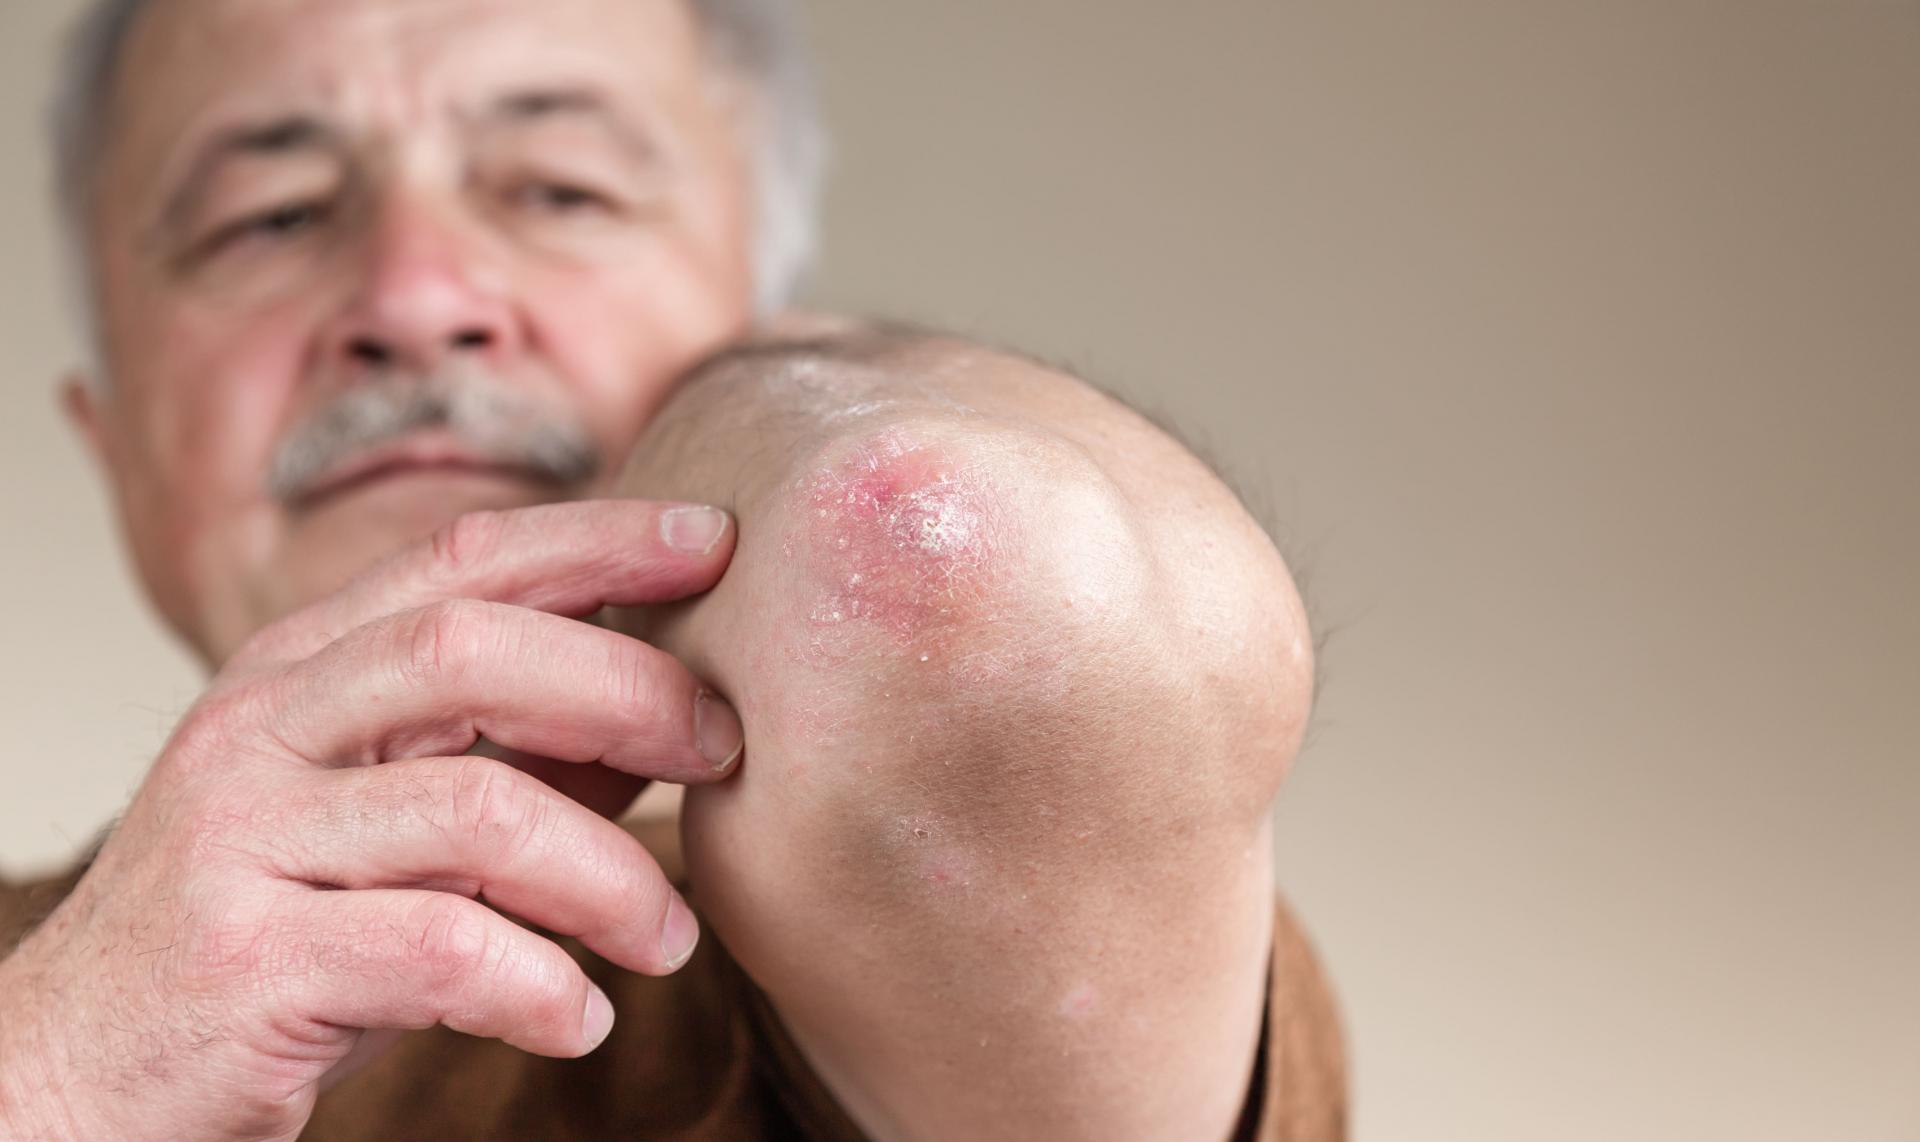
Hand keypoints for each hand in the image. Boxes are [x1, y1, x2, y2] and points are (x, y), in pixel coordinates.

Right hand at [0, 501, 743, 1141]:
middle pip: (472, 650)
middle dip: (629, 687)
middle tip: (722, 750)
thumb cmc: (268, 933)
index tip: (714, 540)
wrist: (73, 1075)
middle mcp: (262, 730)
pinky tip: (579, 1019)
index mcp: (298, 671)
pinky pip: (444, 950)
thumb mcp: (377, 820)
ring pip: (480, 809)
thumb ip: (504, 756)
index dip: (596, 540)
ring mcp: (246, 840)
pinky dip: (542, 988)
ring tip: (669, 938)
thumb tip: (662, 721)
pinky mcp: (249, 960)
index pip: (461, 561)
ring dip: (612, 876)